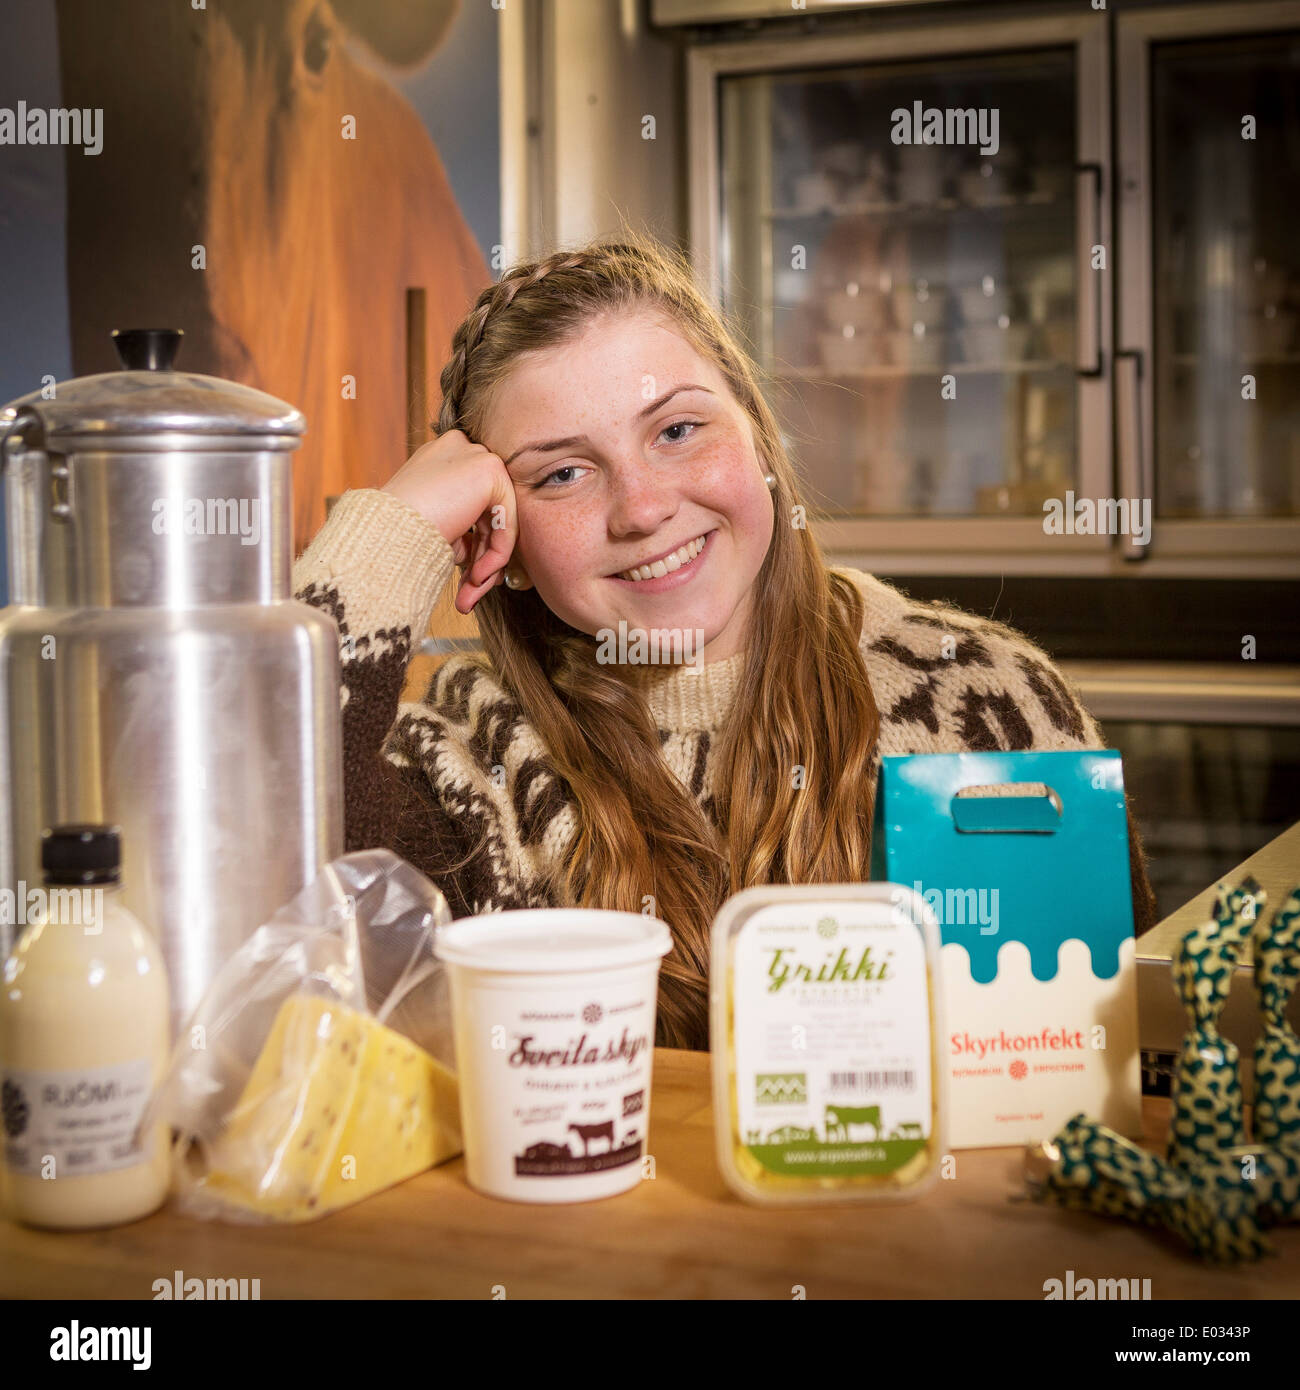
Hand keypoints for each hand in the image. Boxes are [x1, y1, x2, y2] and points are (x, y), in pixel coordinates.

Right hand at [381, 430, 517, 613]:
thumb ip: (463, 534)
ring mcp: (476, 456)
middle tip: (469, 594)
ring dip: (486, 566)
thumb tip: (485, 560)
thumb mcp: (433, 528)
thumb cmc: (396, 534)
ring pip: (499, 522)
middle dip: (480, 561)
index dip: (473, 547)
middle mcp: (461, 450)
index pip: (472, 506)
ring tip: (469, 596)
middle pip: (487, 515)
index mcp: (443, 459)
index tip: (465, 580)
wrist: (383, 531)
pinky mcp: (489, 471)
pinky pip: (507, 522)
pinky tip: (477, 577)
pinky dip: (497, 554)